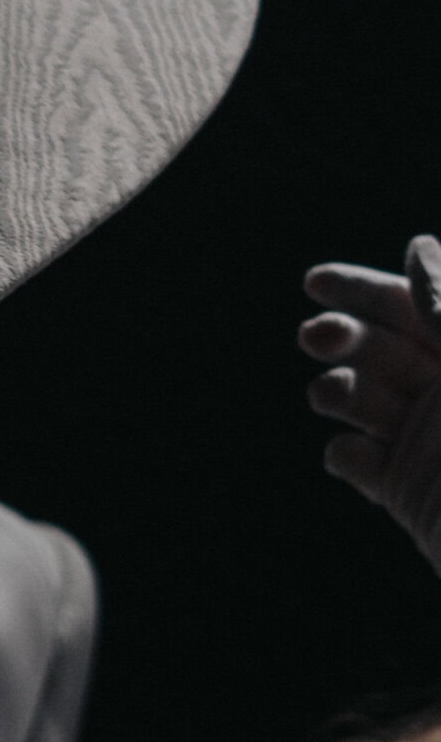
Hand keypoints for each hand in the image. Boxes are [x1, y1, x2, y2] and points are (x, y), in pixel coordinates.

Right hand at [299, 235, 440, 577]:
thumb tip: (418, 247)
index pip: (415, 307)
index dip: (366, 291)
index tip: (315, 282)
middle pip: (381, 349)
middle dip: (342, 338)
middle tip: (316, 338)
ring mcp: (426, 444)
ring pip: (363, 402)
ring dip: (337, 392)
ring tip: (330, 396)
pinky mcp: (407, 494)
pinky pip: (360, 463)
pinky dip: (346, 456)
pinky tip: (351, 456)